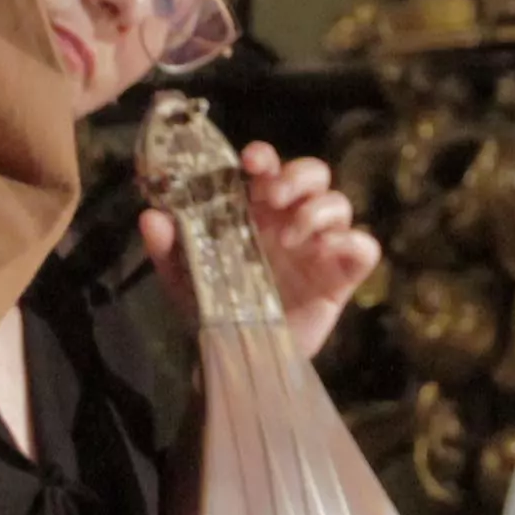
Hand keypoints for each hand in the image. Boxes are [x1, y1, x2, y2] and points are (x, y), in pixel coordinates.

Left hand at [140, 143, 381, 361]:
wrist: (240, 357)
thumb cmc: (216, 307)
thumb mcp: (183, 277)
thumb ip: (167, 247)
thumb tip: (150, 216)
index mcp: (257, 209)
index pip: (268, 168)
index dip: (264, 157)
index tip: (250, 163)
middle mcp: (292, 219)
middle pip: (314, 173)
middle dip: (297, 176)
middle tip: (273, 196)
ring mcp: (321, 246)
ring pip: (339, 203)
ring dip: (317, 211)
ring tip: (289, 238)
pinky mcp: (342, 275)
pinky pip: (365, 246)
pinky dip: (352, 242)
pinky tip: (326, 253)